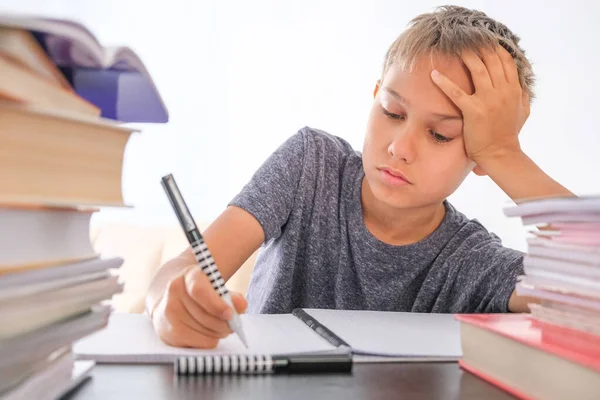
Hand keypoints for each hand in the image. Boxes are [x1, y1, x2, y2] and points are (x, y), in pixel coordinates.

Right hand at [151, 264, 247, 347]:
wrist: (175, 299)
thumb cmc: (203, 294)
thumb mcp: (218, 288)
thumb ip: (233, 297)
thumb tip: (241, 306)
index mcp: (189, 276)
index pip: (199, 291)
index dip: (216, 305)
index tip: (230, 314)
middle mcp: (174, 292)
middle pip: (204, 316)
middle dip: (224, 324)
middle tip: (232, 324)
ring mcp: (168, 313)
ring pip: (202, 331)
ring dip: (217, 333)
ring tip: (220, 327)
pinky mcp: (168, 332)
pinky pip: (197, 343)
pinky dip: (209, 340)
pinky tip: (208, 333)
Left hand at [430, 45, 529, 167]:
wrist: (501, 154)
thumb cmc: (509, 135)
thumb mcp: (523, 111)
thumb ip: (523, 95)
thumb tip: (522, 83)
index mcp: (514, 90)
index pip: (506, 61)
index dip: (494, 48)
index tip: (484, 41)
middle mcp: (503, 91)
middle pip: (492, 60)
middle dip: (480, 47)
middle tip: (466, 40)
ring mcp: (489, 100)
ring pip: (477, 70)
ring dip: (466, 56)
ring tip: (455, 48)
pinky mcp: (473, 110)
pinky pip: (456, 92)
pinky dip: (444, 82)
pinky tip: (433, 74)